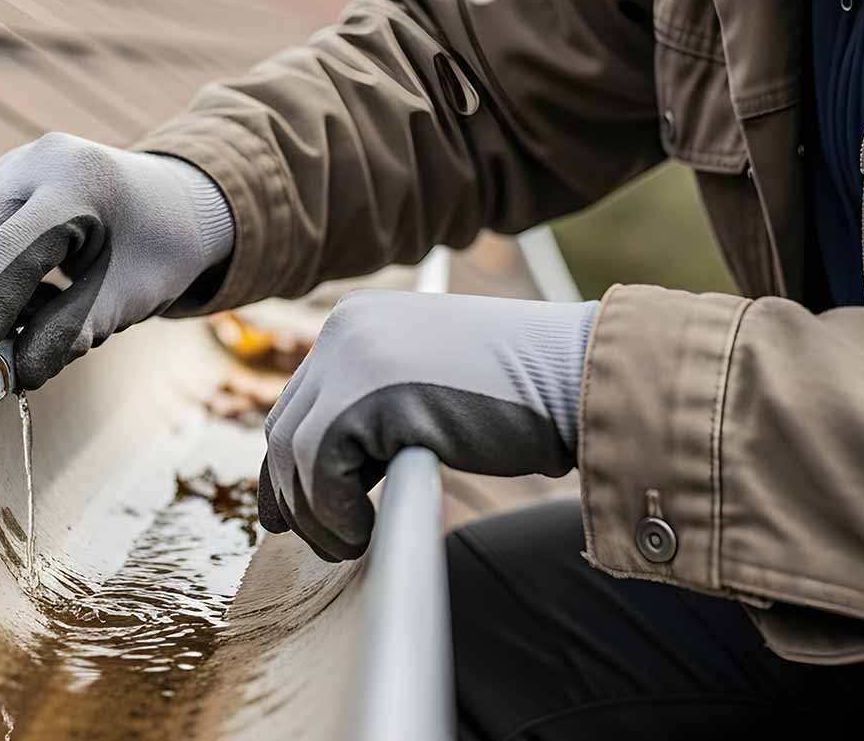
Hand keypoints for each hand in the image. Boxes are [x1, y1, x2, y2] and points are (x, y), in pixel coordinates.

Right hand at [0, 133, 233, 388]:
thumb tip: (21, 373)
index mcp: (81, 180)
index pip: (14, 244)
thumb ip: (73, 332)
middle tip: (6, 347)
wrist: (172, 205)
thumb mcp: (129, 297)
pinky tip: (30, 287)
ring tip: (40, 309)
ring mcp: (13, 165)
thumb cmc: (157, 250)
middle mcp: (38, 161)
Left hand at [259, 290, 598, 560]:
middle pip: (285, 425)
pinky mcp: (366, 396)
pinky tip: (365, 533)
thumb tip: (320, 472)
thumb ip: (375, 411)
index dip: (293, 464)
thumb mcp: (428, 386)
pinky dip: (333, 513)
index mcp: (359, 321)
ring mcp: (351, 357)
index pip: (300, 402)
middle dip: (294, 491)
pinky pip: (318, 469)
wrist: (577, 375)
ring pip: (292, 451)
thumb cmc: (522, 394)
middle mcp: (345, 330)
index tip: (297, 511)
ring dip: (314, 512)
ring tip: (351, 542)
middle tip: (324, 538)